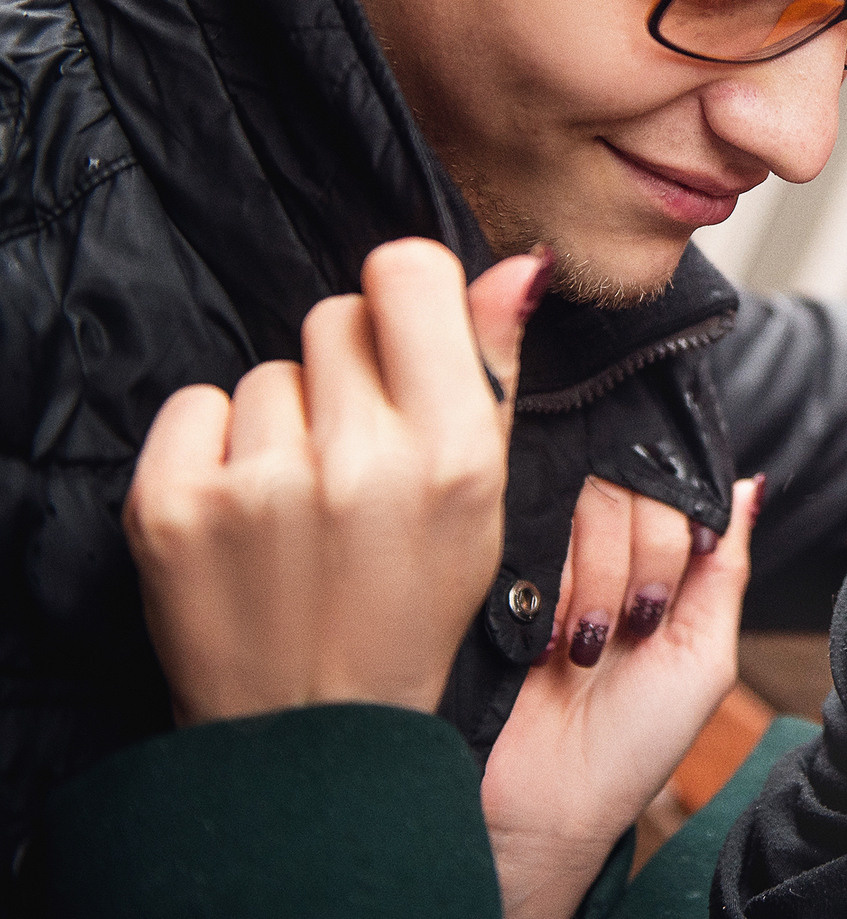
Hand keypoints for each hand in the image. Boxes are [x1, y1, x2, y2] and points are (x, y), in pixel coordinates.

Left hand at [124, 238, 551, 725]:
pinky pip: (195, 406)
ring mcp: (260, 483)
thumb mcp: (484, 495)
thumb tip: (520, 264)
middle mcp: (359, 459)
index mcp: (452, 451)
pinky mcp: (173, 506)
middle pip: (335, 316)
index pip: (407, 271)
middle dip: (348, 370)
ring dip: (283, 422)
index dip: (405, 298)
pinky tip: (243, 511)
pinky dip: (213, 449)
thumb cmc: (410, 607)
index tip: (405, 344)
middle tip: (356, 453)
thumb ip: (495, 370)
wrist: (310, 735)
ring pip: (268, 372)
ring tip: (300, 502)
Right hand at [483, 477, 758, 918]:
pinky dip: (552, 589)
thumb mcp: (703, 655)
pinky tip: (547, 642)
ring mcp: (553, 553)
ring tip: (584, 650)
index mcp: (662, 562)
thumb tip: (753, 485)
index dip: (683, 526)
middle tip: (631, 630)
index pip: (681, 486)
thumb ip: (726, 567)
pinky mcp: (503, 567)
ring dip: (597, 584)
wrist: (547, 799)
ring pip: (589, 506)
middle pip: (637, 487)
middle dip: (644, 562)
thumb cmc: (635, 740)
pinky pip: (533, 533)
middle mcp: (609, 547)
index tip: (672, 592)